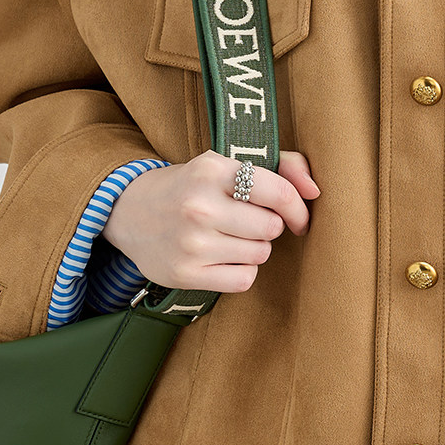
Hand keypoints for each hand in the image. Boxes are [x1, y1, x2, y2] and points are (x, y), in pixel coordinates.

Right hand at [102, 150, 318, 293]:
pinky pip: (243, 280)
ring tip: (229, 237)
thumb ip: (281, 166)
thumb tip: (315, 190)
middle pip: (271, 228)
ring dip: (254, 249)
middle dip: (267, 227)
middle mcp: (200, 206)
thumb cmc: (191, 186)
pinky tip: (222, 258)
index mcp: (211, 170)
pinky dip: (241, 271)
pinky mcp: (186, 273)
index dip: (297, 208)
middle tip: (246, 221)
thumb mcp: (226, 164)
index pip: (279, 193)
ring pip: (260, 254)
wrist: (129, 212)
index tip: (296, 217)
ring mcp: (191, 242)